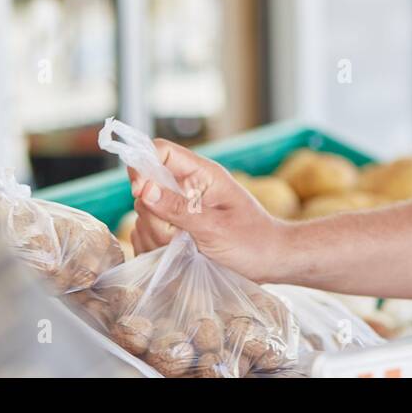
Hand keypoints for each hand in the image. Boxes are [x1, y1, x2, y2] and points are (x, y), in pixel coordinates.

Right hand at [127, 139, 287, 282]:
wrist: (272, 261)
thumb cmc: (253, 241)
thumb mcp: (215, 227)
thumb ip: (178, 209)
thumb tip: (144, 189)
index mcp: (202, 175)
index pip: (160, 151)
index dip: (143, 166)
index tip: (140, 193)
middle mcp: (189, 187)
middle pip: (147, 187)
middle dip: (152, 215)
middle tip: (174, 235)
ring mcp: (181, 209)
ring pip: (144, 214)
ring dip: (154, 234)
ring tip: (180, 248)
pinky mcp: (177, 230)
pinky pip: (149, 233)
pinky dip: (154, 246)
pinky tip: (172, 256)